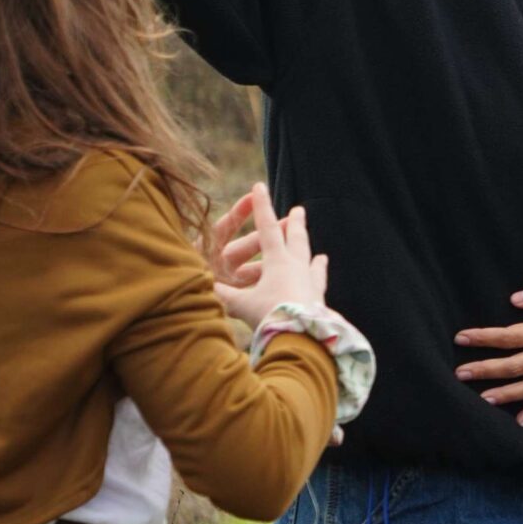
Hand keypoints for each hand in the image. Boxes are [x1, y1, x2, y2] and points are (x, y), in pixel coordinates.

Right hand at [212, 188, 326, 327]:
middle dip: (295, 224)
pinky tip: (321, 267)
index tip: (260, 186)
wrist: (303, 337)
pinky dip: (319, 272)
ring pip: (310, 258)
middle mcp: (297, 267)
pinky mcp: (319, 299)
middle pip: (296, 239)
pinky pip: (319, 280)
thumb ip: (222, 294)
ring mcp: (311, 282)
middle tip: (298, 210)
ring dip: (309, 248)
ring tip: (316, 247)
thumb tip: (201, 285)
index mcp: (278, 262)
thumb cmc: (270, 316)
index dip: (261, 207)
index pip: (267, 228)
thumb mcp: (241, 305)